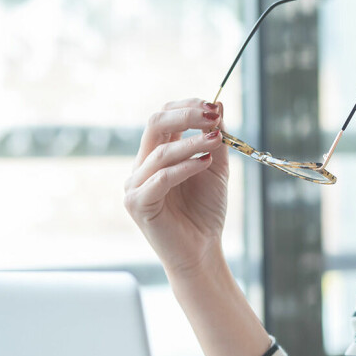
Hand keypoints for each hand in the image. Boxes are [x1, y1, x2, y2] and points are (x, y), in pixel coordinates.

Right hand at [124, 98, 229, 277]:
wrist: (202, 250)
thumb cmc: (206, 211)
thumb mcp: (215, 168)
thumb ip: (215, 139)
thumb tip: (219, 104)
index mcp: (156, 154)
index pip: (164, 117)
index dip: (187, 107)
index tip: (213, 105)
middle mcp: (141, 166)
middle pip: (155, 124)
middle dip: (186, 115)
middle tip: (213, 115)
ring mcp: (135, 184)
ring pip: (161, 151)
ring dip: (192, 142)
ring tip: (217, 140)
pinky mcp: (138, 204)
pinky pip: (161, 178)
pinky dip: (185, 167)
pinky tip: (206, 162)